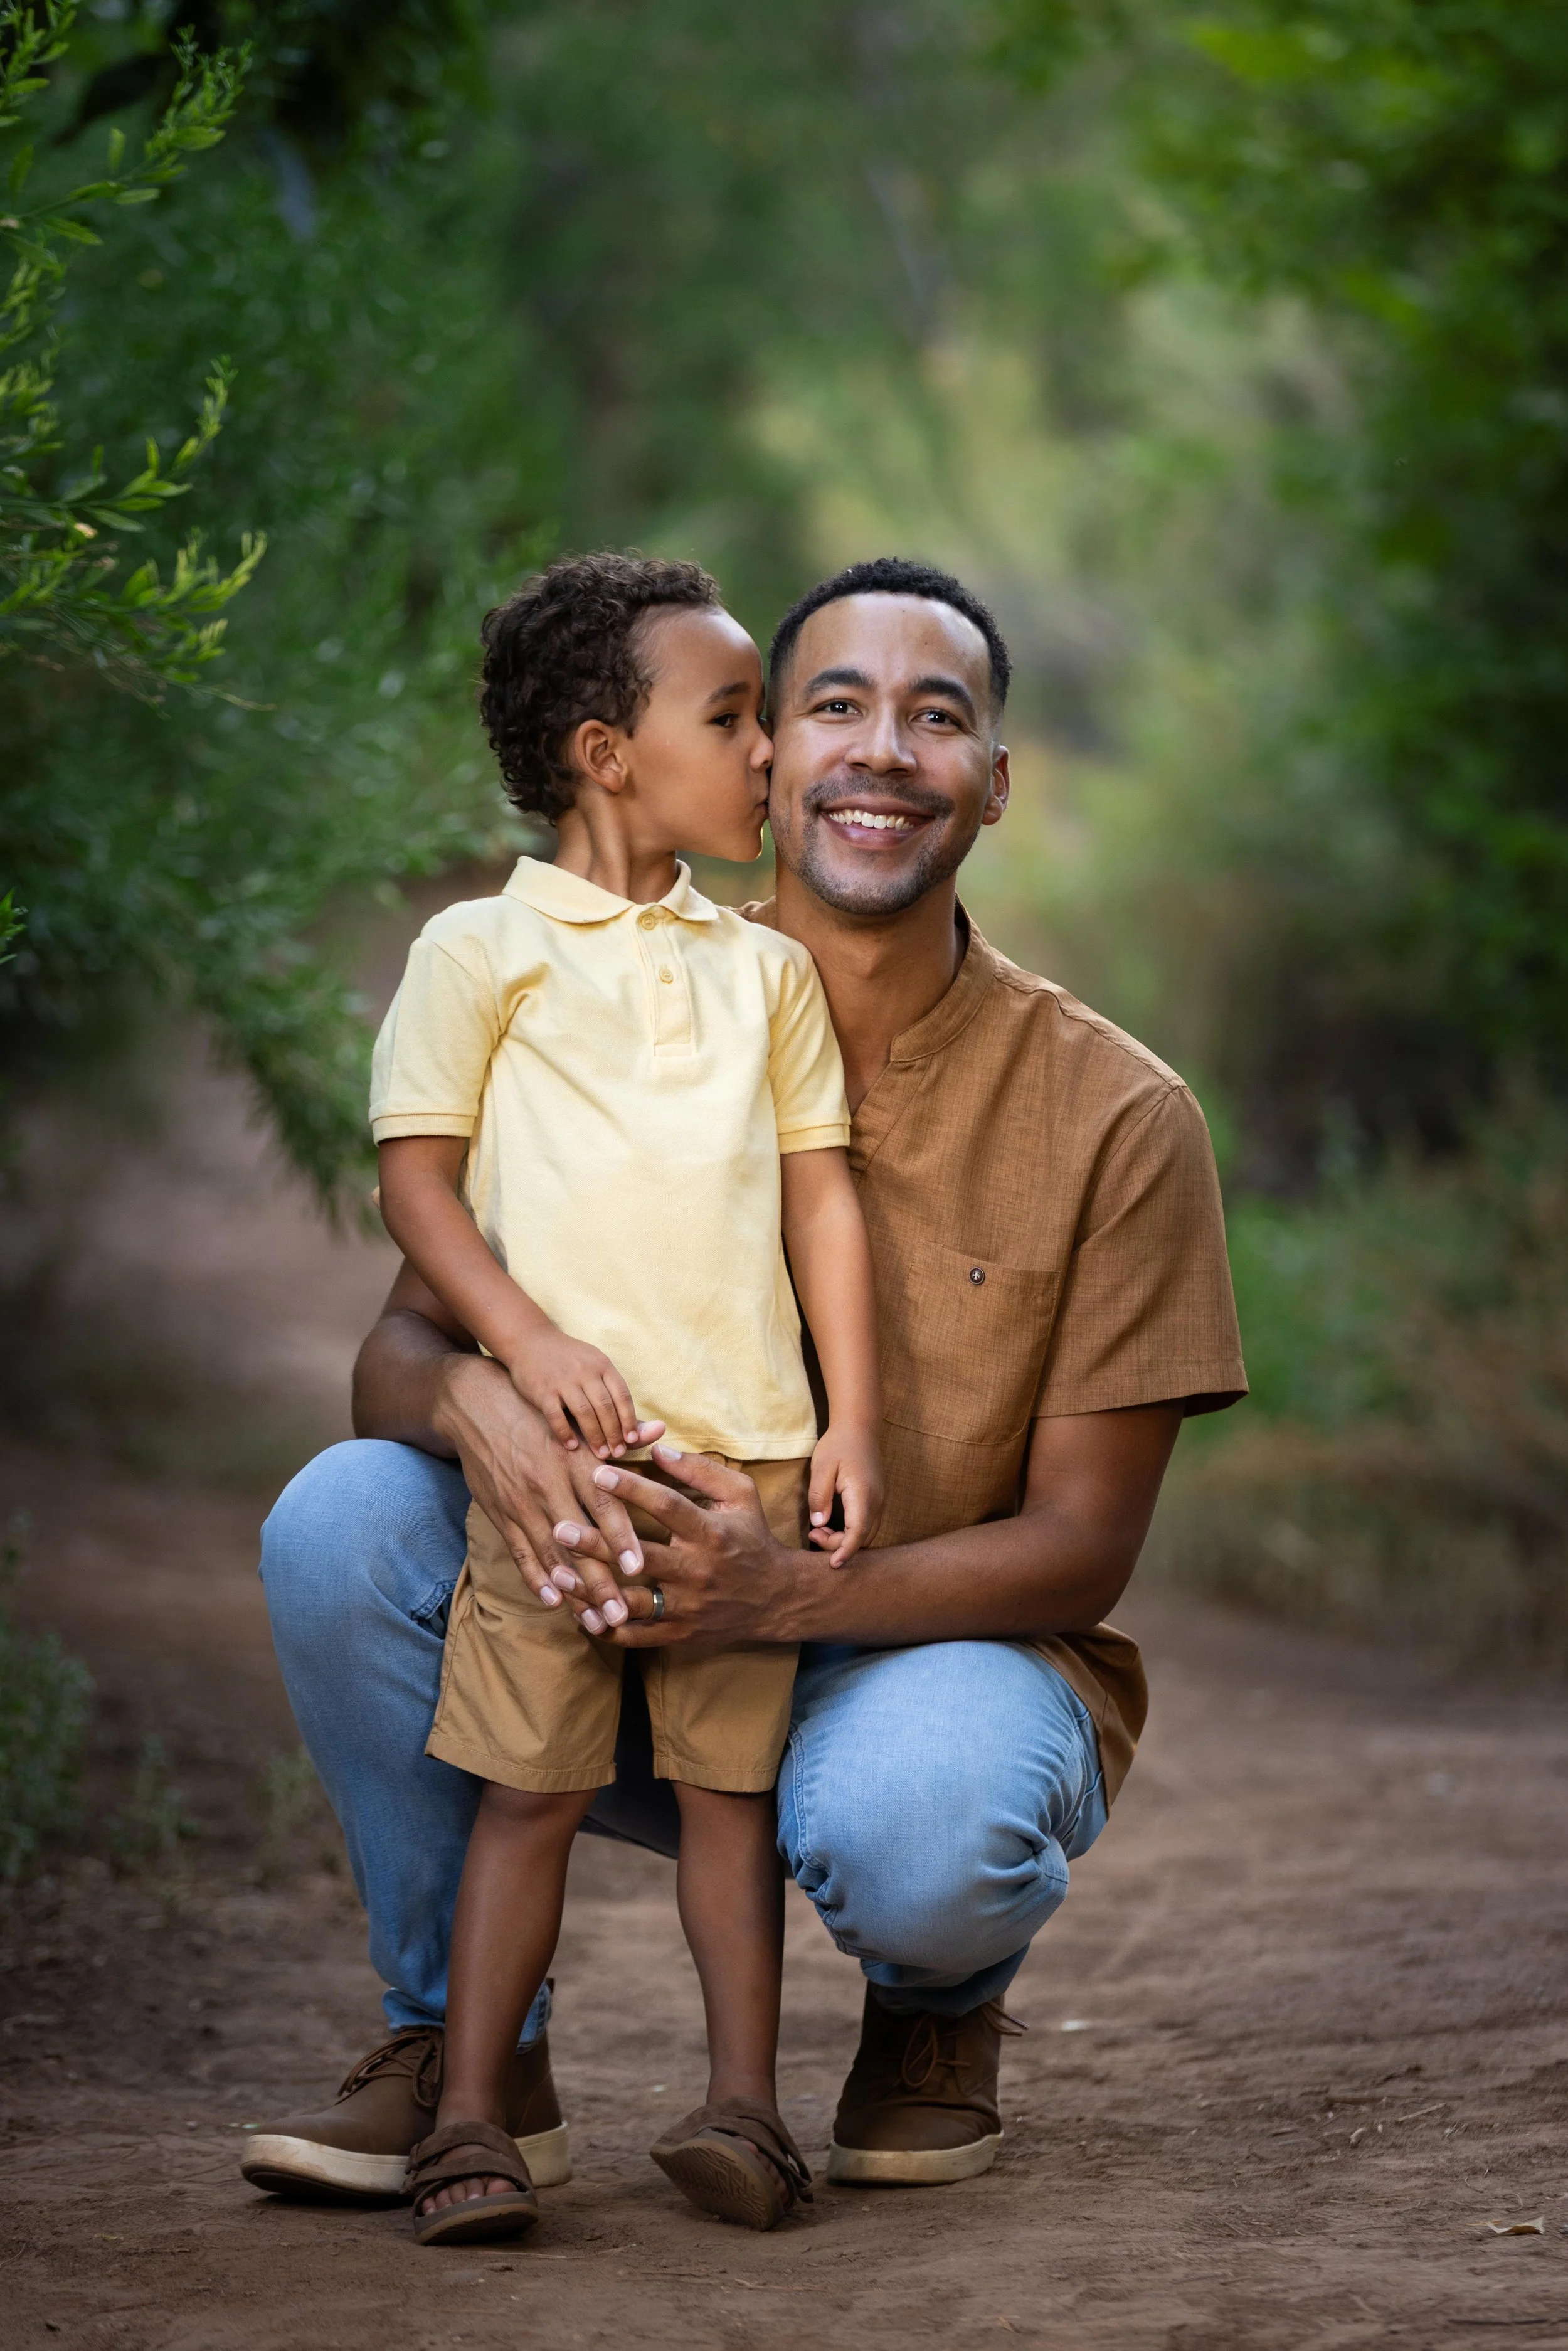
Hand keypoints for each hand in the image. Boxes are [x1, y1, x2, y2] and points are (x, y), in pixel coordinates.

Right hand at [432, 1352, 663, 1628]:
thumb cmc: (538, 1414)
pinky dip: (536, 1579)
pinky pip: (520, 1553)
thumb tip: (659, 1431)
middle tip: (622, 1616)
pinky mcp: (501, 1514)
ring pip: (551, 1555)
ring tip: (596, 1622)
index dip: (620, 1537)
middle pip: (580, 1542)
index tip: (637, 1569)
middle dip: (600, 1583)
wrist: (477, 1404)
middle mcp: (548, 1485)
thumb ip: (620, 1435)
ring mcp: (522, 1503)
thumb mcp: (577, 1422)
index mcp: (574, 1461)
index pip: (602, 1505)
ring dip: (574, 1593)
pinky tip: (554, 1602)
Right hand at [504, 1323, 646, 1461]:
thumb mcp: (592, 1360)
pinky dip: (565, 1433)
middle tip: (618, 1453)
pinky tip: (572, 1446)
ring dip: (595, 1437)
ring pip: (584, 1414)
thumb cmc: (567, 1356)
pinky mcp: (543, 1390)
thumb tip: (629, 1414)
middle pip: (605, 1407)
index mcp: (601, 1364)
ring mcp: (563, 1381)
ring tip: (601, 1454)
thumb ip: (608, 1383)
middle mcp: (584, 1371)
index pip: (621, 1395)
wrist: (530, 1340)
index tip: (632, 1439)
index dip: (629, 1419)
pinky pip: (556, 1417)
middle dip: (614, 1433)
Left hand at [556, 1445, 800, 1647]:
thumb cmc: (752, 1538)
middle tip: (560, 1526)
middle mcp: (698, 1571)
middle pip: (641, 1556)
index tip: (597, 1473)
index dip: (632, 1489)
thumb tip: (656, 1447)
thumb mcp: (740, 1496)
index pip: (668, 1506)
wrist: (776, 1600)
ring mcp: (688, 1607)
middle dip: (597, 1542)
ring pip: (632, 1602)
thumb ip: (699, 1471)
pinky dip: (608, 1627)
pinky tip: (581, 1614)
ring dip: (592, 1590)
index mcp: (711, 1533)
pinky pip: (638, 1636)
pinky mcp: (681, 1634)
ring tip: (558, 1574)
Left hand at [808, 1422, 883, 1565]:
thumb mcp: (822, 1468)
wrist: (859, 1427)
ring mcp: (880, 1501)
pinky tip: (833, 1523)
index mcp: (863, 1495)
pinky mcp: (877, 1500)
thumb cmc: (838, 1445)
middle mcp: (877, 1502)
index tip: (833, 1565)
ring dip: (845, 1539)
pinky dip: (852, 1532)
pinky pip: (867, 1524)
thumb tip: (818, 1524)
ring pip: (867, 1534)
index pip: (858, 1533)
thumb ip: (819, 1497)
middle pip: (863, 1539)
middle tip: (813, 1535)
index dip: (845, 1552)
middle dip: (839, 1545)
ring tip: (820, 1530)